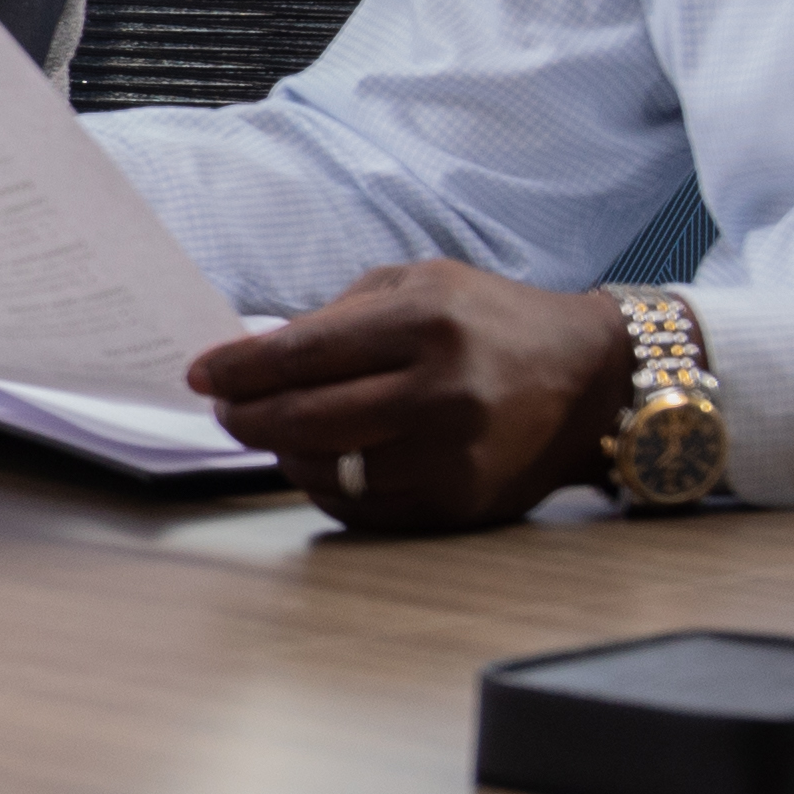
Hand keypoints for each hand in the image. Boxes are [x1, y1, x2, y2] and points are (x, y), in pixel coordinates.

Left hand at [182, 263, 633, 531]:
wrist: (590, 380)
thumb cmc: (490, 323)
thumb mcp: (420, 286)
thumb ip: (336, 318)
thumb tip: (254, 358)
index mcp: (425, 322)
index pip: (301, 354)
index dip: (238, 369)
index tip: (204, 376)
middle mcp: (440, 392)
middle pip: (304, 419)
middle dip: (247, 417)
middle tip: (228, 410)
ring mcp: (452, 455)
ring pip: (327, 469)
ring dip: (284, 453)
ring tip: (277, 432)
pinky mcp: (459, 503)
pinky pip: (362, 507)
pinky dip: (327, 486)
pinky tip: (322, 461)